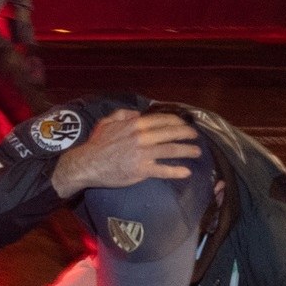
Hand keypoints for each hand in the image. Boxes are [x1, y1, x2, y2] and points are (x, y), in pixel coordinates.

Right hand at [51, 108, 199, 197]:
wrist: (88, 164)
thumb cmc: (97, 143)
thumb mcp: (107, 121)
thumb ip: (123, 114)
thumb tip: (139, 114)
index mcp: (135, 124)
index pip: (162, 119)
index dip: (177, 121)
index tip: (184, 124)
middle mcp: (142, 137)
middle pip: (171, 133)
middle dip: (186, 134)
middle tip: (195, 136)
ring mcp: (143, 154)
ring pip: (171, 150)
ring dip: (187, 150)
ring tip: (197, 152)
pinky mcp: (141, 170)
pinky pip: (163, 170)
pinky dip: (176, 171)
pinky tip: (186, 171)